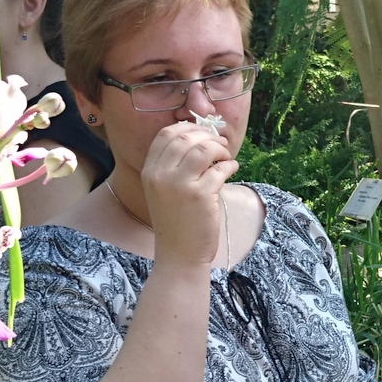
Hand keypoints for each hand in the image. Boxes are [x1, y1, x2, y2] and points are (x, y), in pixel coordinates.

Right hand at [140, 120, 236, 266]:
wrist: (179, 254)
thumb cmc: (176, 221)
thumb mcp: (163, 190)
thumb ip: (174, 165)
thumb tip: (203, 138)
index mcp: (149, 171)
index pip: (166, 134)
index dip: (188, 127)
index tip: (203, 133)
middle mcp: (160, 175)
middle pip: (186, 138)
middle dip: (207, 136)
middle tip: (220, 143)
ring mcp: (179, 185)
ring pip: (204, 149)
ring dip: (220, 148)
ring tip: (226, 157)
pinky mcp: (200, 196)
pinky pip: (220, 169)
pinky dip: (230, 165)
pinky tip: (231, 169)